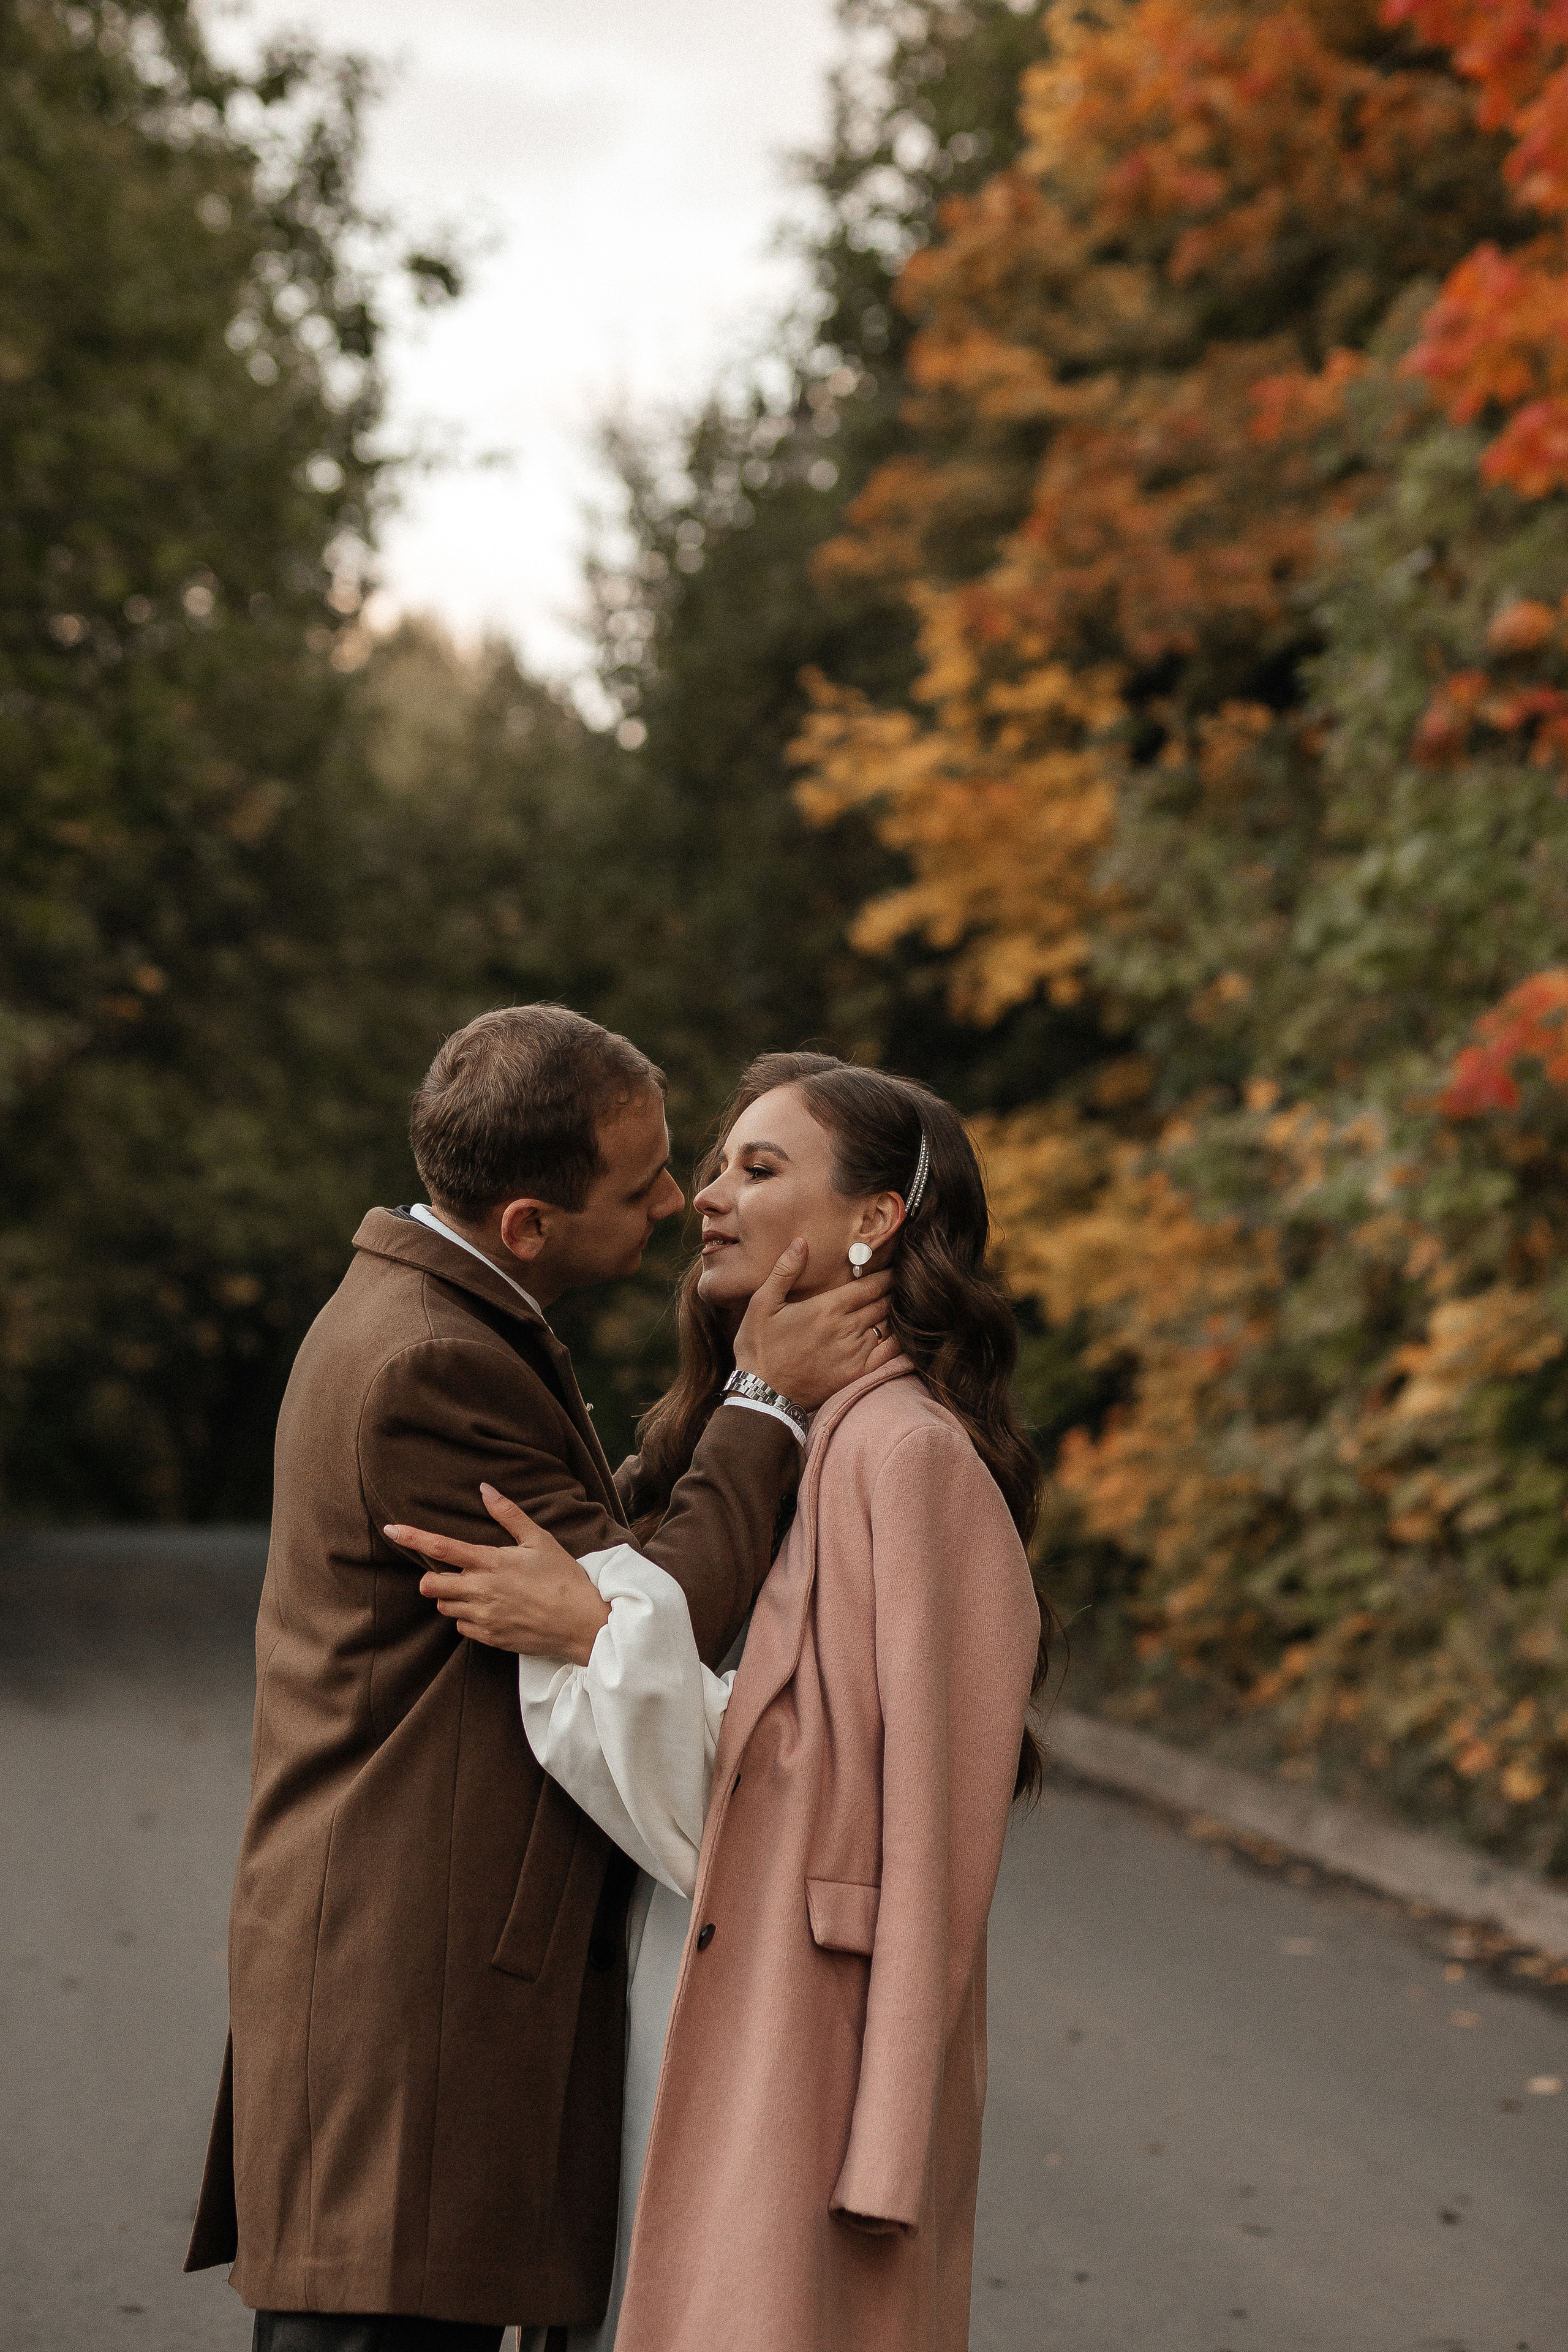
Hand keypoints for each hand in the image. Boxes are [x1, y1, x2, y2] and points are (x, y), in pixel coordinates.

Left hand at [384, 1483, 610, 1664]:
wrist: (582, 1624)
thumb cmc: (563, 1577)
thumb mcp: (540, 1539)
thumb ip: (509, 1514)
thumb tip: (485, 1488)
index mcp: (491, 1562)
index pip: (441, 1548)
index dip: (412, 1537)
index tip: (391, 1529)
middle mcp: (481, 1590)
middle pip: (430, 1585)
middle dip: (432, 1578)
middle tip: (451, 1573)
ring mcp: (483, 1616)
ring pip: (443, 1607)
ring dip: (451, 1597)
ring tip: (478, 1590)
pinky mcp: (489, 1637)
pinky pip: (461, 1626)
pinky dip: (467, 1617)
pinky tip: (489, 1609)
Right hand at [732, 1240, 898, 1410]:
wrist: (762, 1393)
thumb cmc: (759, 1347)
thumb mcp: (763, 1303)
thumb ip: (784, 1271)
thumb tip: (801, 1242)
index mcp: (828, 1307)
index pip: (871, 1285)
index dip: (888, 1275)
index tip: (896, 1268)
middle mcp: (847, 1328)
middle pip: (884, 1303)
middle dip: (894, 1292)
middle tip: (905, 1284)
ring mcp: (855, 1352)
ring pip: (889, 1325)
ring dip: (897, 1313)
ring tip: (905, 1304)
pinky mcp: (858, 1373)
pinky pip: (890, 1353)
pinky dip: (900, 1339)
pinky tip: (903, 1332)